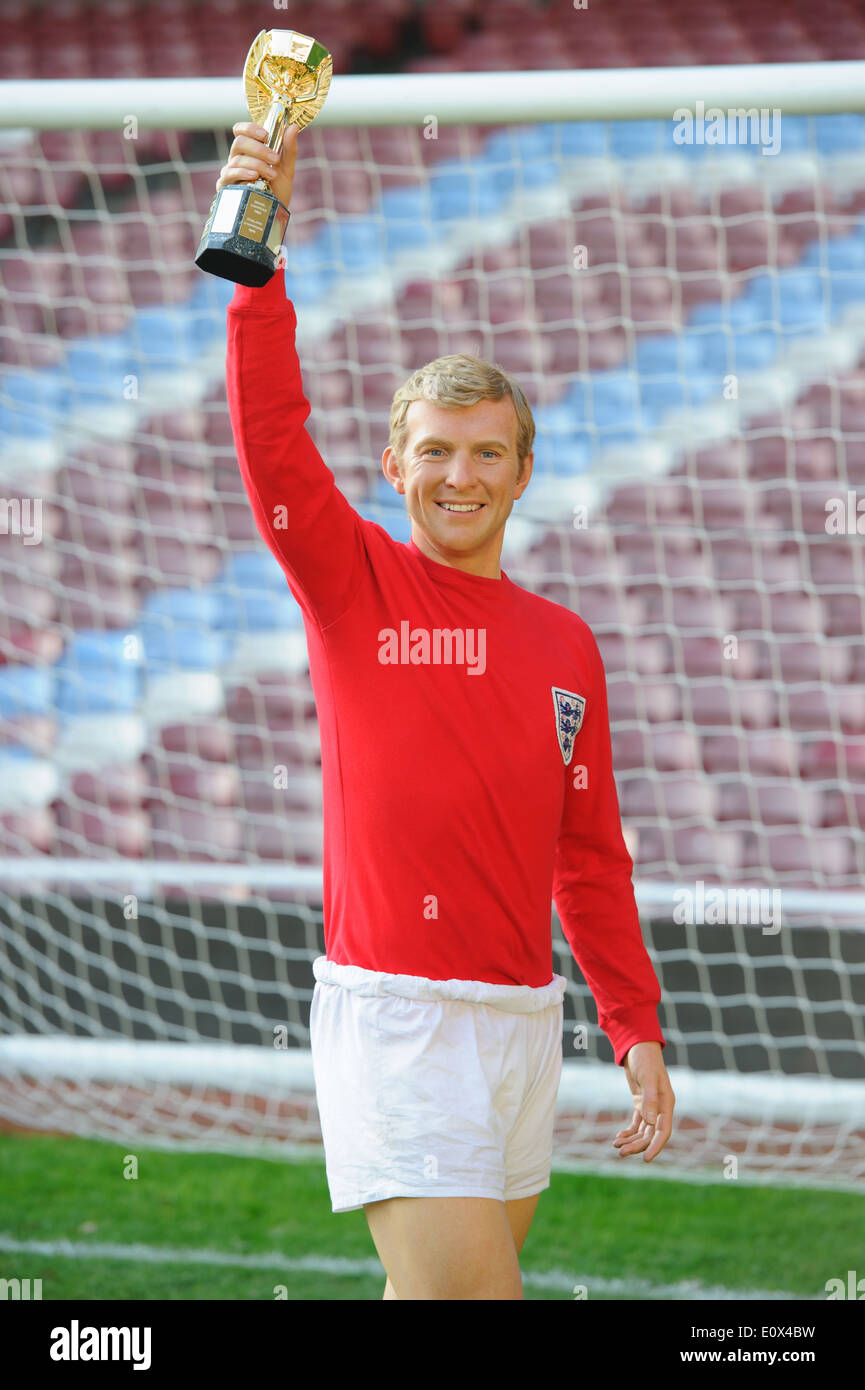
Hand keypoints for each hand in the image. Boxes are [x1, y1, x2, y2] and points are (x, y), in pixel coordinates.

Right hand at [215, 120, 299, 209]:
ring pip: (237, 159)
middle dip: (259, 149)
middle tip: (275, 159)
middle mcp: (237, 159)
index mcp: (249, 150)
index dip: (250, 128)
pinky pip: (229, 174)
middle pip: (239, 142)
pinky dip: (242, 173)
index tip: (266, 135)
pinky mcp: (226, 187)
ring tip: (272, 175)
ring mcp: (230, 172)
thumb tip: (294, 126)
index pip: (240, 130)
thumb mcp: (287, 170)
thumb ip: (289, 149)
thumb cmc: (278, 191)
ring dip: (257, 164)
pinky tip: (254, 176)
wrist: (273, 216)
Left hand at [613, 1041, 674, 1161]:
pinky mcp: (641, 1103)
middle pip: (650, 1134)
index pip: (664, 1131)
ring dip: (631, 1140)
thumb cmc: (645, 1060)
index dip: (656, 1146)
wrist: (637, 1047)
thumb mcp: (647, 1078)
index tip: (645, 1159)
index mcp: (667, 1103)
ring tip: (616, 1146)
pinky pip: (636, 1123)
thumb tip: (650, 1122)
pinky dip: (628, 1132)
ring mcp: (651, 1106)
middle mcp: (661, 1108)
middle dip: (637, 1145)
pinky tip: (618, 1138)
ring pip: (643, 1131)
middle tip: (621, 1153)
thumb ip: (650, 1100)